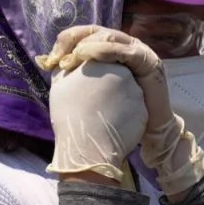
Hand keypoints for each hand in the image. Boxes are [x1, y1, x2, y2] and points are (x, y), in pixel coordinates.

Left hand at [38, 25, 170, 127]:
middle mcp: (124, 45)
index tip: (49, 61)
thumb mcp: (91, 89)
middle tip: (57, 58)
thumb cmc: (120, 112)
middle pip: (95, 31)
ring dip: (88, 45)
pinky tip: (87, 58)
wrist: (149, 129)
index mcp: (110, 50)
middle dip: (73, 40)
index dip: (65, 42)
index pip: (84, 35)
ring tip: (73, 57)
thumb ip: (72, 74)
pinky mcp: (148, 60)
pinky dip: (104, 51)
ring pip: (109, 37)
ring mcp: (138, 50)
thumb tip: (44, 61)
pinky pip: (124, 50)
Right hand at [45, 61, 146, 181]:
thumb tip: (69, 59)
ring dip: (115, 100)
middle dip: (105, 86)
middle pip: (115, 74)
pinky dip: (124, 114)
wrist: (87, 145)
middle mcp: (123, 72)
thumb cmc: (69, 114)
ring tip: (101, 114)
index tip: (83, 90)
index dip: (90, 76)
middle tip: (92, 103)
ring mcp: (136, 91)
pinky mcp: (143, 108)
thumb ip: (67, 66)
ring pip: (125, 91)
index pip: (99, 61)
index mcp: (101, 61)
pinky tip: (112, 123)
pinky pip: (133, 108)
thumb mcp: (60, 83)